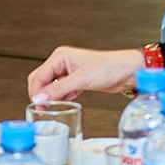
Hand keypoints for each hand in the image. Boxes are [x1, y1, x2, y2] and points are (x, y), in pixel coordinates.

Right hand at [28, 46, 145, 102]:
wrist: (127, 72)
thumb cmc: (109, 67)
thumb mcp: (81, 79)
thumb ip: (59, 89)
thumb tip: (41, 97)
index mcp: (60, 56)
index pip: (39, 75)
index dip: (36, 91)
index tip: (37, 104)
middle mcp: (63, 63)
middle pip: (42, 81)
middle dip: (42, 94)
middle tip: (43, 107)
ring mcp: (69, 72)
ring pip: (52, 87)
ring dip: (54, 97)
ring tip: (58, 106)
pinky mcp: (77, 81)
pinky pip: (63, 91)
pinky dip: (64, 98)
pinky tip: (69, 101)